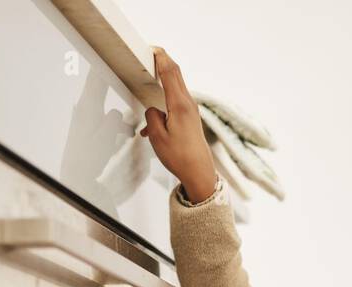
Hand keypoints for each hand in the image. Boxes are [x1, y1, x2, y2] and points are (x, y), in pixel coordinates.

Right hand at [140, 47, 217, 201]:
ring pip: (176, 87)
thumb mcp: (158, 138)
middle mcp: (188, 104)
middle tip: (152, 53)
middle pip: (176, 74)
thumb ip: (152, 118)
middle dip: (164, 61)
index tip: (152, 48)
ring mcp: (191, 110)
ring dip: (163, 83)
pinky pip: (175, 103)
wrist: (200, 172)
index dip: (161, 57)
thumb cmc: (181, 157)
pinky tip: (153, 128)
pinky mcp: (191, 118)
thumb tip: (153, 110)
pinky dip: (164, 104)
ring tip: (152, 81)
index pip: (170, 72)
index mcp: (179, 105)